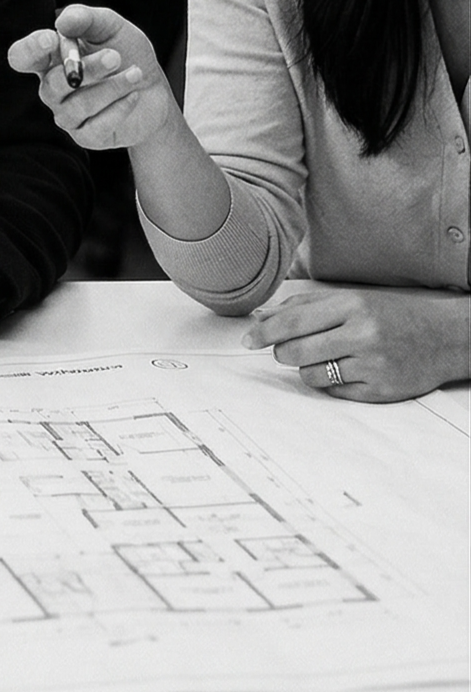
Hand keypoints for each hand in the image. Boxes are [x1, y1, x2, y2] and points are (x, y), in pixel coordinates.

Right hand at [8, 3, 185, 154]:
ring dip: (112, 87)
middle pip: (53, 84)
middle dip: (87, 70)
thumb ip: (86, 18)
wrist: (155, 89)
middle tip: (116, 57)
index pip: (21, 57)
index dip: (30, 49)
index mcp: (50, 58)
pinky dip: (119, 108)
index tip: (52, 40)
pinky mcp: (87, 136)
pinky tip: (133, 95)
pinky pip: (96, 127)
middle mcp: (52, 88)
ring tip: (136, 73)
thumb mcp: (111, 27)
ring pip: (78, 105)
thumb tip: (61, 21)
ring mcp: (67, 115)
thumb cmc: (127, 52)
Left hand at [243, 280, 470, 403]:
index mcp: (351, 305)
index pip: (292, 321)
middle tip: (284, 350)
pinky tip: (344, 370)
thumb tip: (263, 316)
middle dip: (282, 353)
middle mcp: (361, 334)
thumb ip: (306, 306)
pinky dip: (330, 383)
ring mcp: (371, 364)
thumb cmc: (393, 314)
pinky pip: (334, 392)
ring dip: (306, 369)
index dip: (264, 333)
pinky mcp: (379, 391)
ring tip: (322, 358)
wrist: (444, 337)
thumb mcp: (352, 299)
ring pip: (311, 375)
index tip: (248, 339)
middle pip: (295, 351)